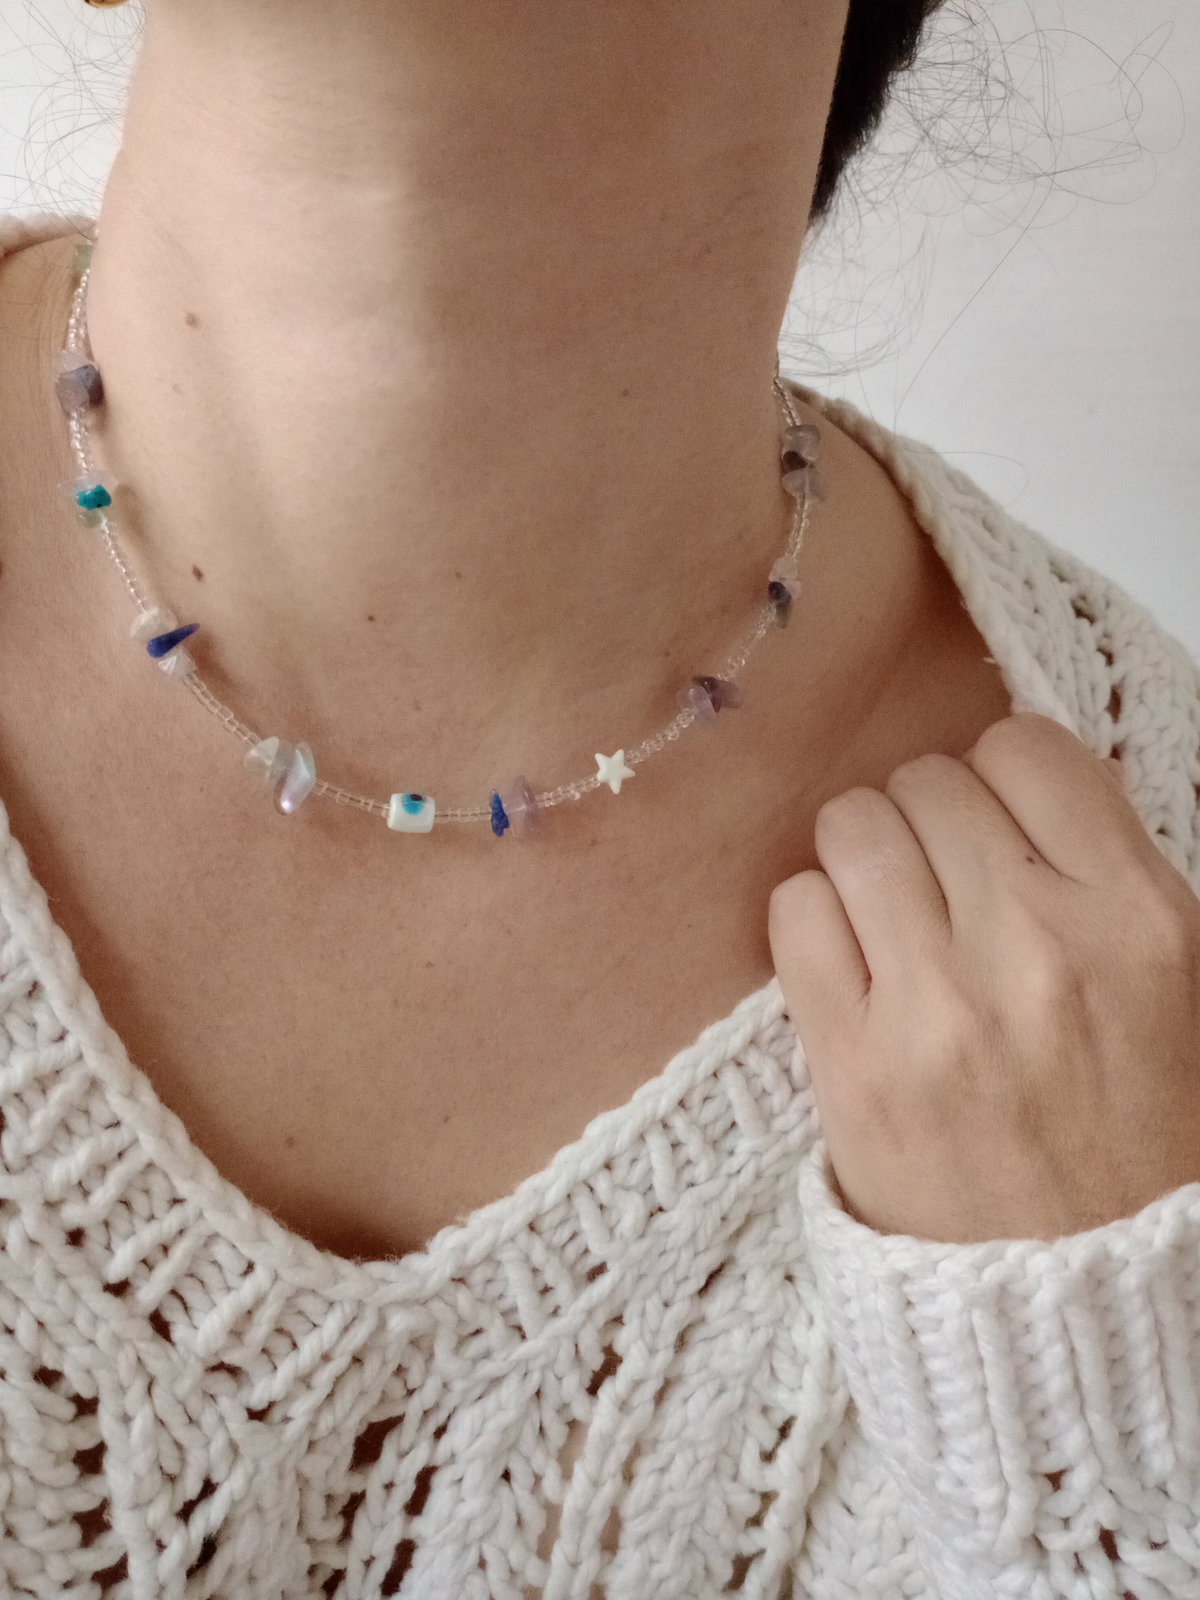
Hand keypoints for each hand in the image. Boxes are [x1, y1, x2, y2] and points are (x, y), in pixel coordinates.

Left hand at [768, 712, 1199, 1242]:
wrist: (1082, 1303)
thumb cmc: (1138, 1141)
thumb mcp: (1178, 991)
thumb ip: (1106, 877)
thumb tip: (1018, 786)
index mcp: (1140, 921)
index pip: (1027, 749)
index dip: (1001, 775)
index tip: (996, 822)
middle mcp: (1038, 946)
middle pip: (927, 784)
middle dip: (927, 819)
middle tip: (939, 883)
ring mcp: (938, 1006)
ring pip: (852, 828)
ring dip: (863, 859)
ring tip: (888, 915)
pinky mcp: (852, 1064)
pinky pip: (794, 910)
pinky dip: (814, 918)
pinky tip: (850, 962)